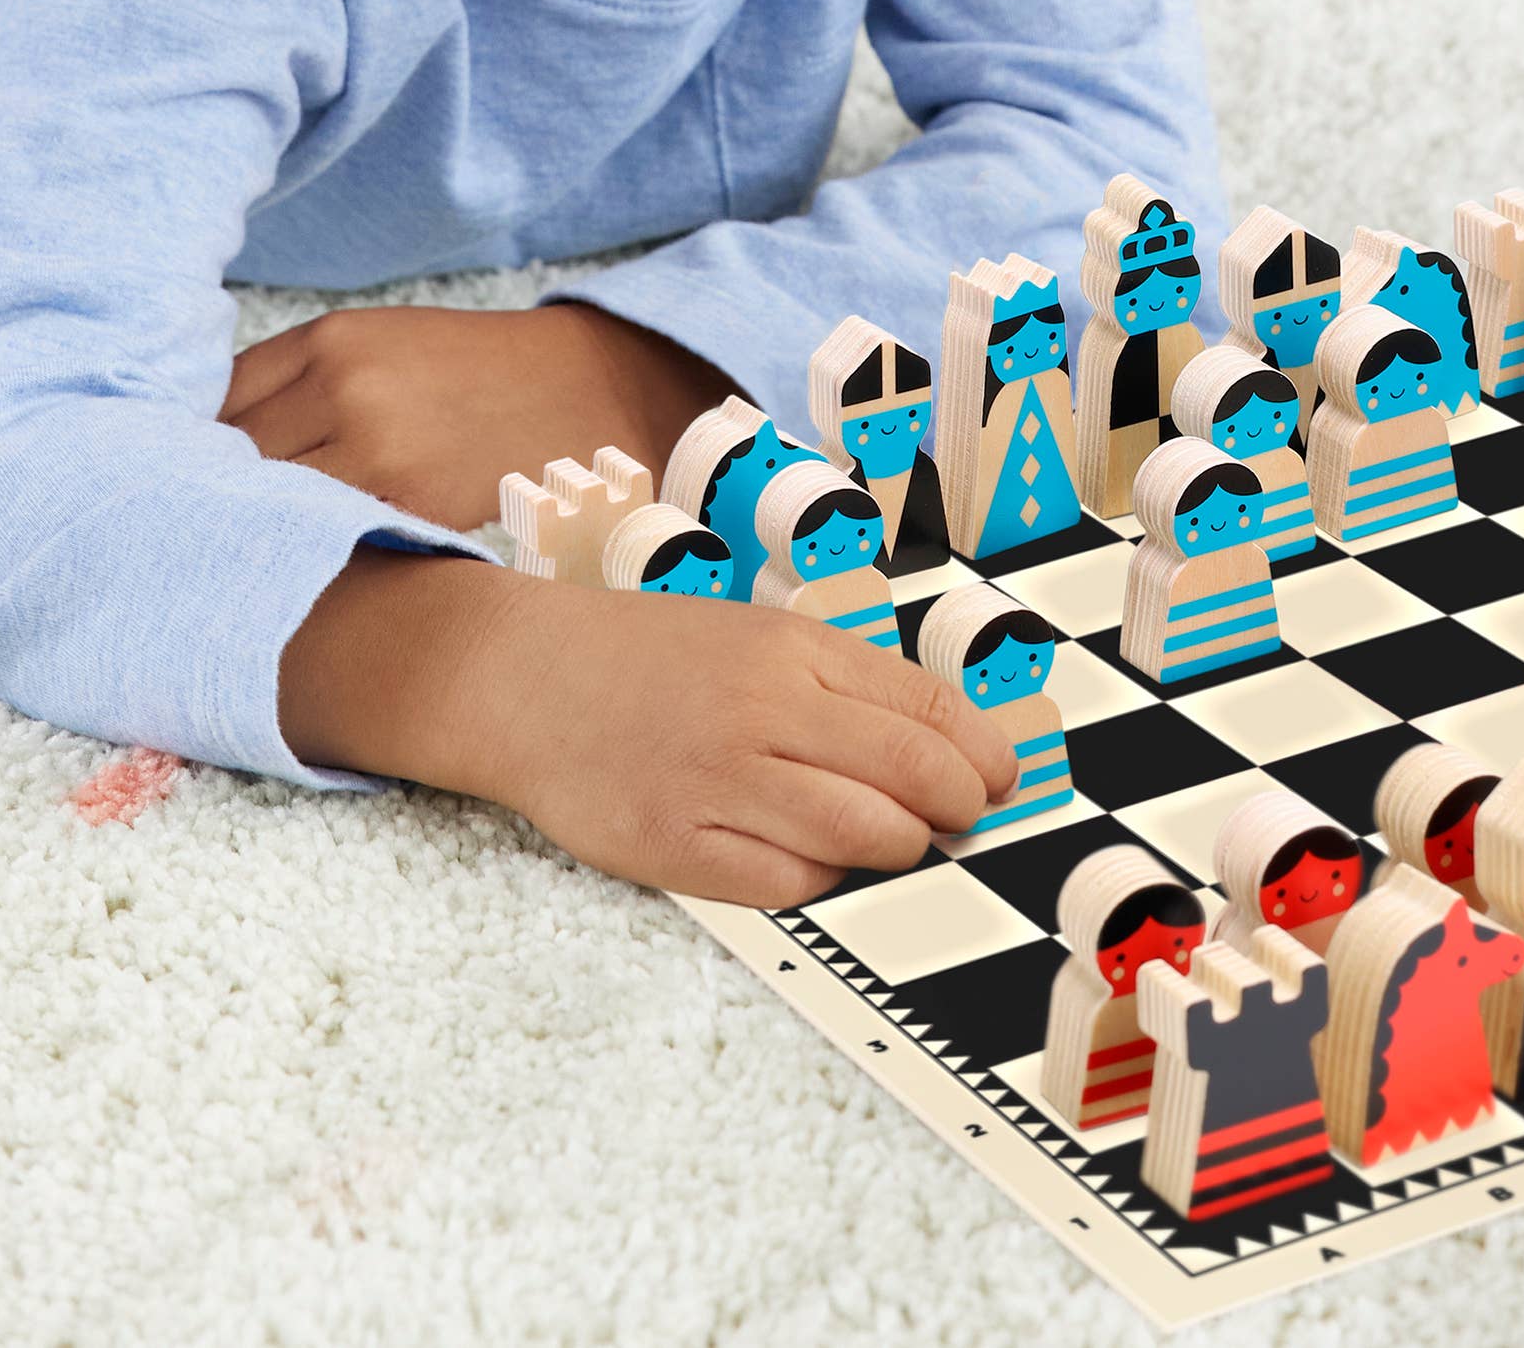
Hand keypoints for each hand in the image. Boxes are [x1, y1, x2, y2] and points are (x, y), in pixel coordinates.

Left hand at [220, 301, 730, 532]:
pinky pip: (327, 536)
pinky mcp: (415, 507)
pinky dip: (306, 551)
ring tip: (237, 558)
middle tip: (193, 528)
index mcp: (332, 341)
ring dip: (249, 531)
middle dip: (207, 493)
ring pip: (270, 504)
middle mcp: (346, 388)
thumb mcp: (380, 345)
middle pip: (229, 457)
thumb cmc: (471, 375)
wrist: (585, 392)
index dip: (186, 445)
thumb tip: (198, 443)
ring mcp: (380, 452)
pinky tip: (301, 566)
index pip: (214, 401)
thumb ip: (295, 383)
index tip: (171, 476)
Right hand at [458, 572, 1022, 905]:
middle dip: (956, 809)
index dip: (983, 755)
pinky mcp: (675, 844)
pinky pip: (787, 885)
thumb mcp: (755, 637)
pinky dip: (818, 881)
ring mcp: (719, 780)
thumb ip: (842, 684)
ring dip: (896, 847)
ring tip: (889, 841)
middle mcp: (763, 710)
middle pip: (913, 775)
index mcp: (792, 650)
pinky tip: (809, 861)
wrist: (525, 678)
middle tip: (958, 821)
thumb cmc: (651, 660)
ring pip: (863, 835)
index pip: (929, 708)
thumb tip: (948, 747)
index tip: (998, 780)